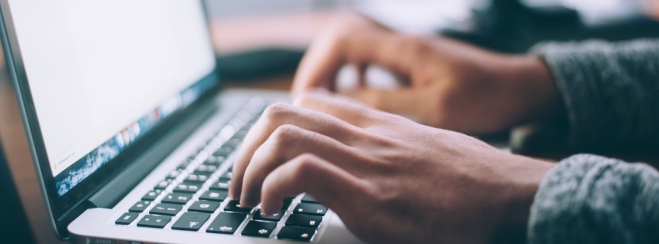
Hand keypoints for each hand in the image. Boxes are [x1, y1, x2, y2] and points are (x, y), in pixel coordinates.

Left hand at [230, 91, 554, 242]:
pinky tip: (272, 211)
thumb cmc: (474, 181)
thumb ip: (390, 150)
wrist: (511, 198)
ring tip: (247, 199)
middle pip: (282, 113)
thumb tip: (368, 166)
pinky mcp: (368, 196)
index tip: (262, 157)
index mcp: (376, 126)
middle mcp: (364, 136)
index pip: (308, 103)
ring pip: (282, 135)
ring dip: (249, 168)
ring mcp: (365, 162)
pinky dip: (272, 189)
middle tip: (240, 182)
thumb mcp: (426, 151)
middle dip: (246, 149)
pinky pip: (300, 172)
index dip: (272, 127)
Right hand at [293, 13, 562, 133]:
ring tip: (323, 106)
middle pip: (339, 42)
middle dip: (317, 72)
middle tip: (307, 106)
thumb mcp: (436, 108)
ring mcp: (405, 52)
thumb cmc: (486, 97)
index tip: (306, 99)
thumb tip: (343, 103)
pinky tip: (353, 101)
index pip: (342, 41)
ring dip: (333, 75)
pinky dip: (352, 79)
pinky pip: (369, 64)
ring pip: (352, 53)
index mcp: (403, 49)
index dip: (316, 68)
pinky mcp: (411, 64)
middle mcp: (400, 44)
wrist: (521, 88)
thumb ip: (388, 103)